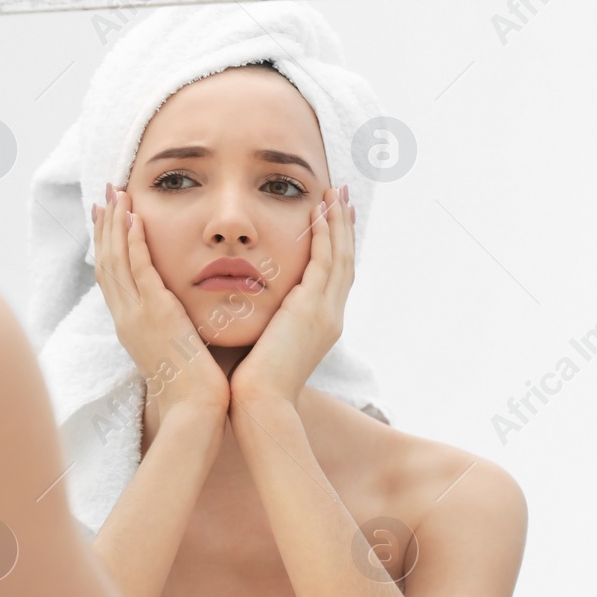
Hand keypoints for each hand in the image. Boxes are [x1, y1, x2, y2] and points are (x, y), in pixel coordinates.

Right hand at [93, 185, 230, 425]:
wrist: (194, 410)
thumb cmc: (194, 387)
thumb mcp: (177, 348)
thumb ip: (175, 324)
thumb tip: (185, 309)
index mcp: (130, 326)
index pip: (111, 277)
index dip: (106, 245)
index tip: (106, 217)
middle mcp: (126, 318)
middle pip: (106, 263)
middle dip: (105, 226)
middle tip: (105, 194)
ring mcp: (136, 316)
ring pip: (117, 261)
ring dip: (116, 225)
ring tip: (117, 195)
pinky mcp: (156, 315)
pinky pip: (140, 271)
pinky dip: (134, 243)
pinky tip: (135, 219)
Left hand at [229, 186, 355, 406]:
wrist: (260, 402)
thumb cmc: (254, 383)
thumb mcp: (266, 346)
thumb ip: (267, 323)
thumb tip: (251, 309)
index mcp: (320, 326)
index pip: (334, 278)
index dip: (336, 248)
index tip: (333, 221)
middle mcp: (330, 316)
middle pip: (345, 262)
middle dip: (344, 228)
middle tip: (342, 197)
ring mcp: (325, 312)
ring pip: (339, 256)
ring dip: (337, 223)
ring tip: (335, 193)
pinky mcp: (312, 308)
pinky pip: (324, 261)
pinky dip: (324, 235)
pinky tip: (319, 212)